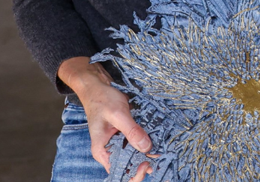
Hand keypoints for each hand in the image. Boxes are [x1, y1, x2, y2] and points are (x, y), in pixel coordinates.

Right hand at [58, 57, 153, 179]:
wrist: (96, 86)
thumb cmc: (101, 98)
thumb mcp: (118, 114)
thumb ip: (132, 131)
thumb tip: (146, 147)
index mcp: (102, 151)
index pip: (120, 172)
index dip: (135, 173)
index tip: (148, 163)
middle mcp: (109, 150)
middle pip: (129, 166)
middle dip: (144, 164)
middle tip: (159, 156)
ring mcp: (117, 143)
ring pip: (134, 155)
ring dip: (147, 154)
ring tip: (162, 150)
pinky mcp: (123, 135)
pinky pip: (136, 144)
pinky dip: (146, 143)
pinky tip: (157, 141)